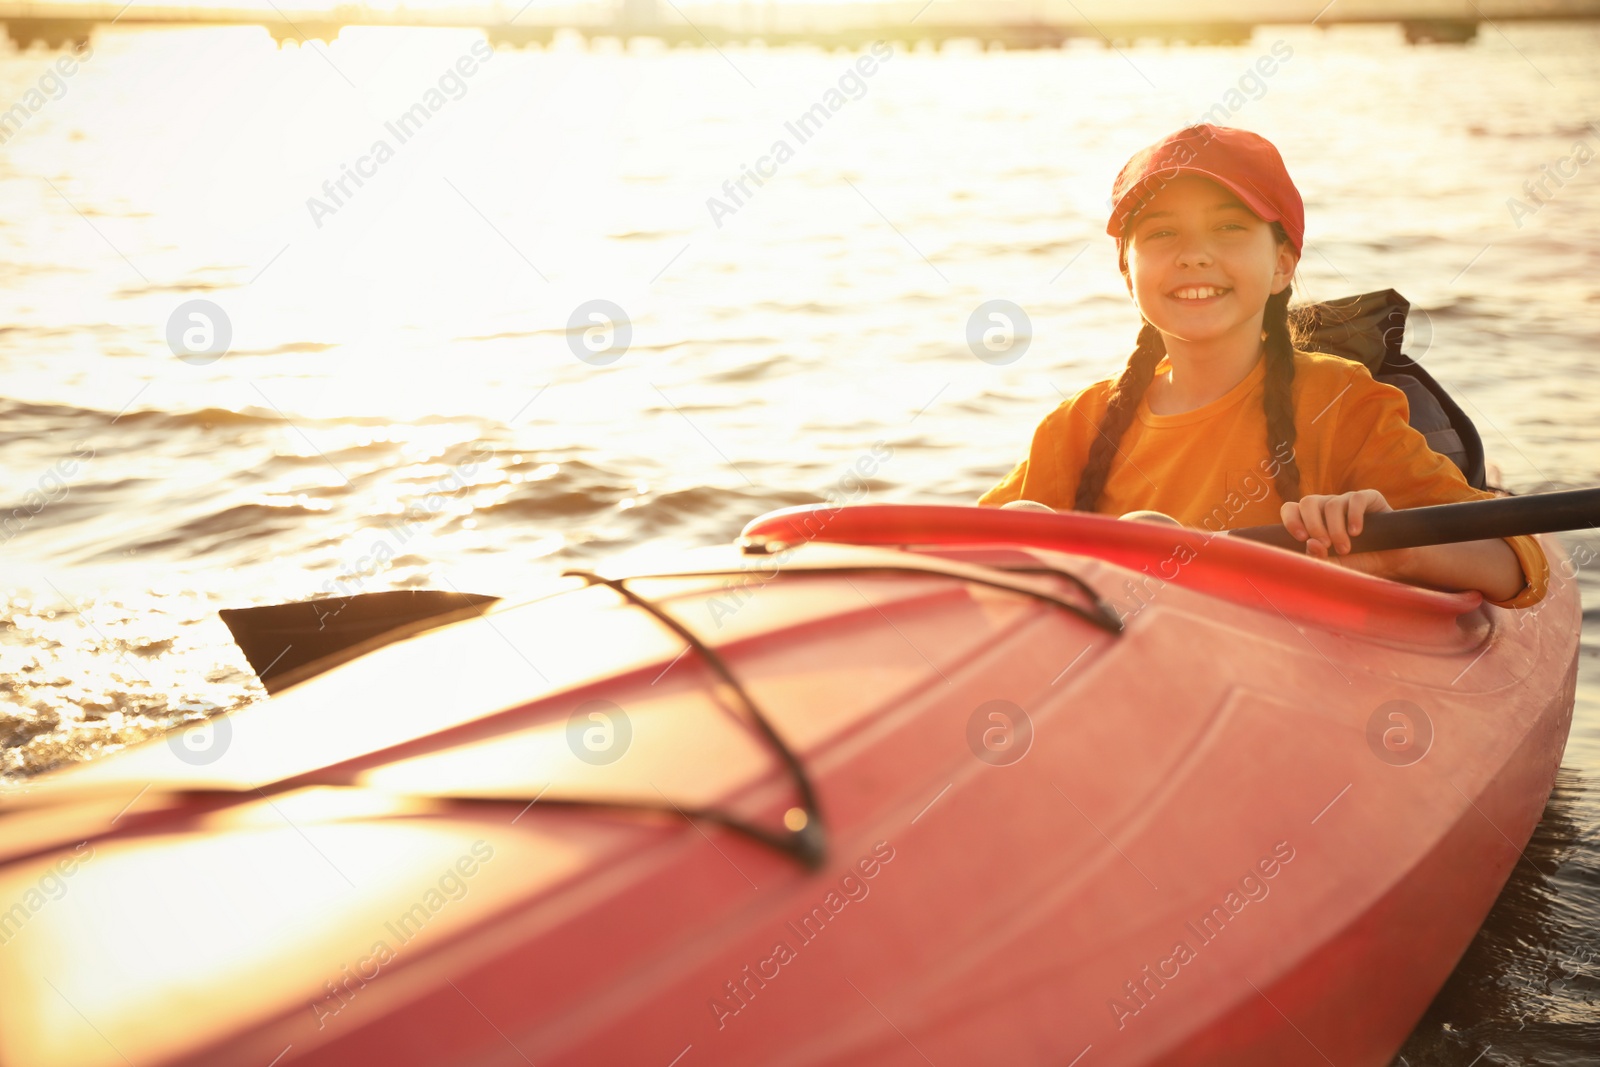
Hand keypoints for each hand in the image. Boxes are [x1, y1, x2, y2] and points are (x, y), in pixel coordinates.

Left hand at [1279, 489, 1417, 579]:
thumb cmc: (1357, 562)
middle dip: (1314, 525)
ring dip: (1336, 529)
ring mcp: (1347, 500)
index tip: (1301, 538)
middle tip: (1326, 546)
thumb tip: (1310, 543)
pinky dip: (1354, 516)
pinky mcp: (1369, 497)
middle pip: (1308, 502)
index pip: (1290, 508)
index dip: (1291, 520)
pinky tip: (1356, 533)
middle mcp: (1327, 506)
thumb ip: (1319, 559)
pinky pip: (1356, 499)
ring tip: (1345, 549)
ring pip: (1332, 504)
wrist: (1389, 561)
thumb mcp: (1335, 566)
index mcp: (1312, 519)